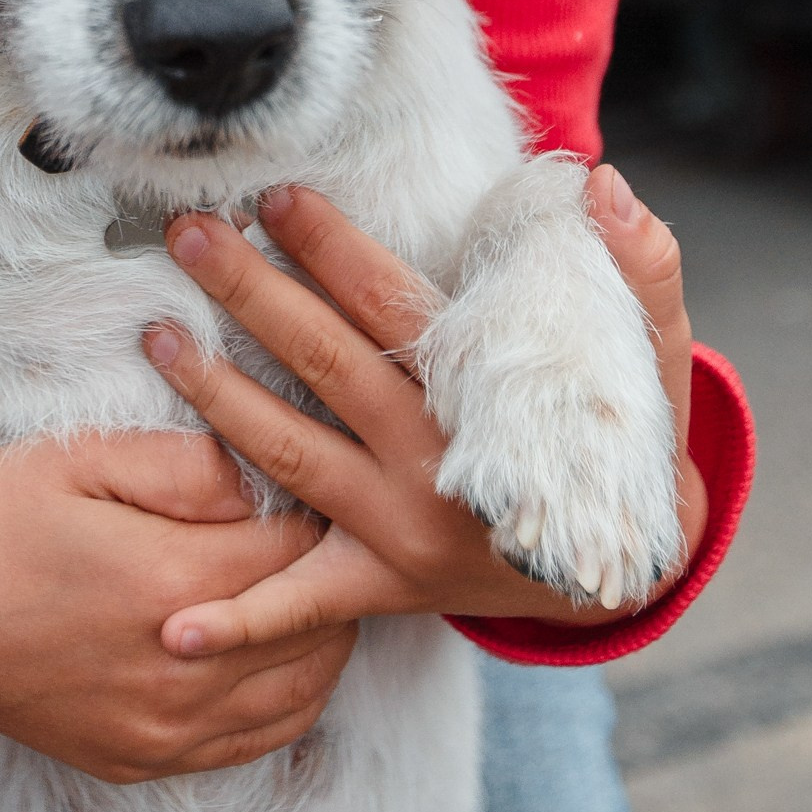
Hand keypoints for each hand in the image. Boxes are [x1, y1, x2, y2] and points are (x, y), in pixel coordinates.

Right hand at [0, 428, 356, 781]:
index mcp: (171, 581)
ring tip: (318, 581)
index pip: (301, 544)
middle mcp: (181, 669)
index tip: (320, 472)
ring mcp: (164, 727)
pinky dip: (295, 694)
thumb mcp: (82, 457)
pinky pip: (260, 740)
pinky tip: (287, 650)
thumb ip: (187, 465)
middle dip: (335, 567)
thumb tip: (268, 475)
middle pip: (318, 620)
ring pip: (306, 687)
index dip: (322, 501)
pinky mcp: (145, 760)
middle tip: (335, 523)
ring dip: (326, 631)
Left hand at [142, 167, 706, 659]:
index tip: (275, 196)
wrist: (629, 573)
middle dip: (251, 292)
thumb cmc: (630, 441)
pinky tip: (170, 629)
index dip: (332, 248)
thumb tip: (604, 183)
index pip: (393, 308)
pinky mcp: (384, 587)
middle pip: (324, 364)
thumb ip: (639, 266)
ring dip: (216, 396)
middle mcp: (435, 467)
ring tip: (154, 335)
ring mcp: (401, 533)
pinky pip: (302, 607)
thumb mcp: (656, 353)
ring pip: (290, 457)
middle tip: (187, 232)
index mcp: (487, 401)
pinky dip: (239, 623)